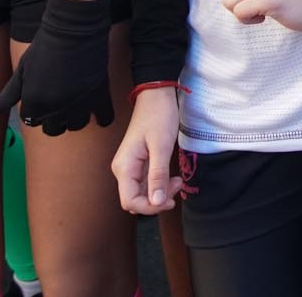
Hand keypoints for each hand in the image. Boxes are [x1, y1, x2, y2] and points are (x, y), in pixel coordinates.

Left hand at [0, 0, 113, 135]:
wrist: (74, 27)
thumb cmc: (45, 46)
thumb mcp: (23, 70)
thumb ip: (8, 95)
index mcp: (35, 102)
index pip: (33, 122)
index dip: (36, 111)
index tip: (42, 98)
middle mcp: (57, 108)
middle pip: (54, 129)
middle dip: (54, 119)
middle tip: (58, 102)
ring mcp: (80, 103)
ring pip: (77, 126)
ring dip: (74, 119)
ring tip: (76, 104)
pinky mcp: (100, 95)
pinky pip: (104, 119)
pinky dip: (101, 119)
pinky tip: (96, 111)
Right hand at [112, 86, 182, 214]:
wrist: (157, 95)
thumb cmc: (159, 116)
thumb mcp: (161, 146)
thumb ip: (158, 175)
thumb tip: (156, 203)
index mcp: (124, 167)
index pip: (130, 202)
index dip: (150, 207)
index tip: (170, 199)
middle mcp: (124, 170)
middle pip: (136, 200)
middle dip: (157, 200)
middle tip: (177, 186)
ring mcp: (131, 167)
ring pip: (144, 193)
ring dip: (161, 193)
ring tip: (177, 180)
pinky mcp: (140, 163)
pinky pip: (148, 182)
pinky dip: (160, 184)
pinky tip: (173, 177)